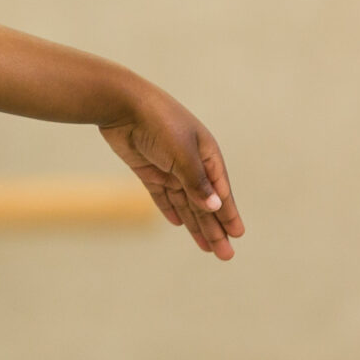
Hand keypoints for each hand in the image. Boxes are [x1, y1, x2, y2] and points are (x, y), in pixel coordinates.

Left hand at [100, 87, 243, 259]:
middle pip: (205, 202)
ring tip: (206, 248)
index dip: (228, 214)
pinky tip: (178, 224)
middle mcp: (190, 162)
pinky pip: (163, 195)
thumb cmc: (159, 122)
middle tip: (225, 256)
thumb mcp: (182, 153)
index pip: (220, 191)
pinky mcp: (148, 169)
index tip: (237, 235)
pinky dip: (170, 209)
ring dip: (196, 225)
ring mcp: (168, 166)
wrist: (122, 103)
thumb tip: (215, 206)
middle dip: (215, 229)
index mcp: (206, 154)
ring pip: (185, 203)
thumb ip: (196, 181)